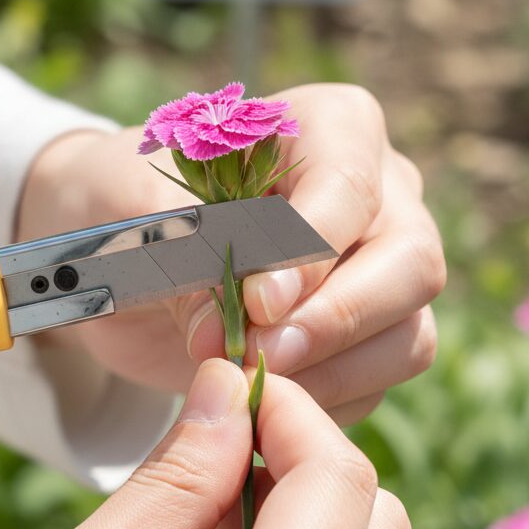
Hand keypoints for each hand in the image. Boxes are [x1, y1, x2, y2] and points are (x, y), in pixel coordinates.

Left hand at [18, 84, 445, 424]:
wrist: (118, 250)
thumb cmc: (125, 200)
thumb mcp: (130, 208)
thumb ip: (181, 257)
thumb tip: (222, 334)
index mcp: (328, 126)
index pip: (349, 184)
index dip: (311, 250)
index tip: (255, 302)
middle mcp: (378, 194)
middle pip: (410, 262)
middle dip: (334, 319)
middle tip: (254, 352)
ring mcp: (382, 270)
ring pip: (409, 332)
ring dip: (331, 371)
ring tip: (245, 379)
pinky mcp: (366, 338)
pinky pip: (376, 382)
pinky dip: (323, 401)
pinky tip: (260, 398)